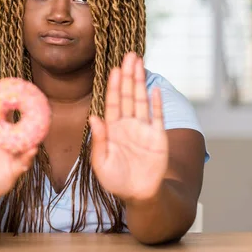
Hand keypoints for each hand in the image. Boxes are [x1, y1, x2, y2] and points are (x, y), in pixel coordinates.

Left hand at [89, 52, 168, 202]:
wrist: (139, 195)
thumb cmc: (117, 181)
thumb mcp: (101, 162)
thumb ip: (99, 140)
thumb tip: (93, 117)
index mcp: (113, 129)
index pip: (113, 103)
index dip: (114, 86)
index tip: (114, 70)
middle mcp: (128, 125)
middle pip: (128, 95)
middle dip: (128, 76)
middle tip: (129, 56)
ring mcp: (144, 129)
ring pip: (142, 100)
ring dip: (141, 82)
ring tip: (139, 63)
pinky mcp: (158, 137)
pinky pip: (158, 117)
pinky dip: (157, 103)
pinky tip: (155, 90)